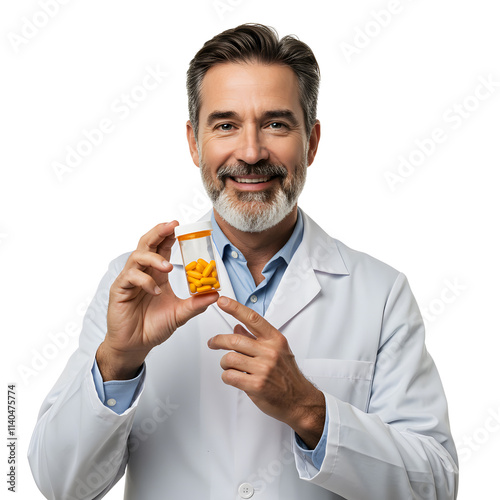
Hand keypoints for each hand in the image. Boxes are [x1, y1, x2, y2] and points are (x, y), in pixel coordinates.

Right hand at [97, 221, 217, 380]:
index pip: (162, 247)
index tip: (181, 226)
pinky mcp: (120, 290)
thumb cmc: (153, 327)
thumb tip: (215, 294)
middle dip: (159, 232)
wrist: (136, 345)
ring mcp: (130, 280)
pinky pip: (130, 277)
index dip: (169, 235)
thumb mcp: (180, 314)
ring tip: (168, 267)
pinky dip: (144, 281)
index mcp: (157, 273)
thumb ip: (196, 304)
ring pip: (137, 256)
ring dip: (154, 258)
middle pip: (147, 243)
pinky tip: (155, 291)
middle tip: (172, 227)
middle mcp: (143, 272)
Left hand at [208, 296, 324, 447]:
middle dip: (218, 341)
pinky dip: (227, 376)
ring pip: (229, 358)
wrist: (299, 400)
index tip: (222, 301)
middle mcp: (270, 352)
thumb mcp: (276, 350)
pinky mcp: (256, 385)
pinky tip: (233, 377)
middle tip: (212, 342)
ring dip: (224, 363)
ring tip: (228, 366)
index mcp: (275, 339)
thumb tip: (237, 326)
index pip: (252, 318)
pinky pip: (230, 376)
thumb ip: (256, 338)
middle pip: (234, 340)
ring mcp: (264, 369)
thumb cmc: (287, 375)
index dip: (235, 308)